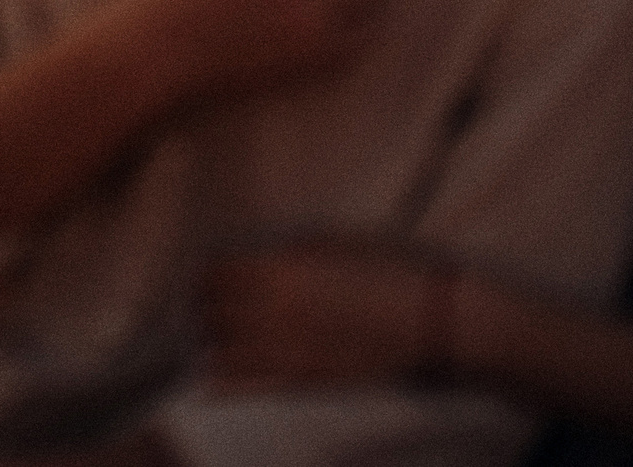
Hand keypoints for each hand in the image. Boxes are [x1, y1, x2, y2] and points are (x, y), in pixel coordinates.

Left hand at [204, 241, 447, 388]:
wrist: (428, 322)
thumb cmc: (384, 275)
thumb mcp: (332, 246)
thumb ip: (288, 251)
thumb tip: (256, 255)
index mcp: (281, 271)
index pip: (216, 273)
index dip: (206, 275)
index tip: (206, 277)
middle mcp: (274, 310)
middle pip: (211, 311)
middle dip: (204, 309)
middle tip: (205, 309)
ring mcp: (287, 349)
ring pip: (221, 351)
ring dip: (213, 344)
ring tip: (213, 341)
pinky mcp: (304, 381)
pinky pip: (247, 386)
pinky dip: (224, 383)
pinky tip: (213, 379)